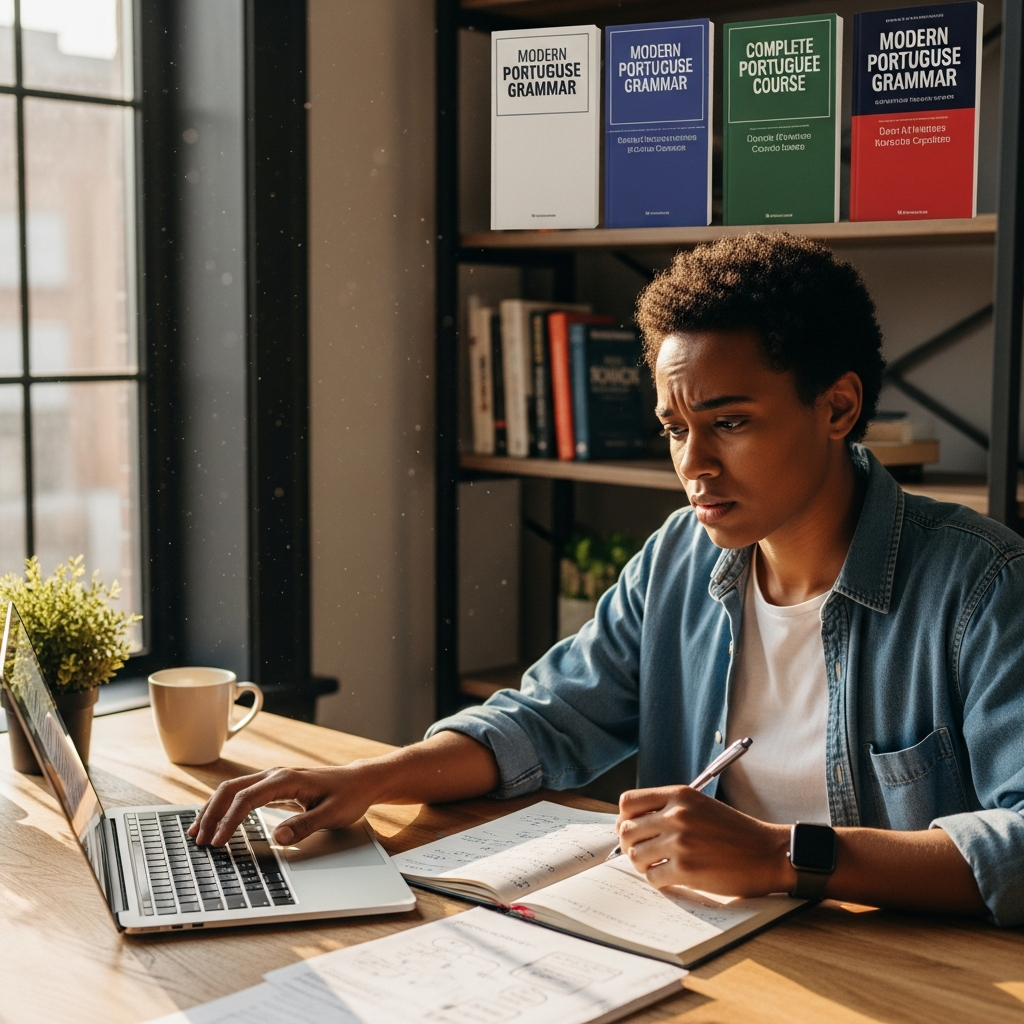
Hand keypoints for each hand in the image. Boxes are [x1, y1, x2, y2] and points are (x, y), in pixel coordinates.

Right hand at [189, 764, 377, 846]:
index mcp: (286, 779)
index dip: (229, 821)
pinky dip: (224, 807)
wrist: (360, 781)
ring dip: (213, 809)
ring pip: (233, 789)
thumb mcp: (332, 814)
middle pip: (231, 790)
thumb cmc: (349, 796)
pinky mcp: (274, 786)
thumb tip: (278, 837)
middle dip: (211, 814)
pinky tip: (216, 821)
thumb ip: (305, 825)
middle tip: (199, 841)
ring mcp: (273, 779)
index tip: (218, 843)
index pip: (247, 798)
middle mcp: (275, 775)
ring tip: (197, 833)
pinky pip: (242, 793)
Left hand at [616, 785, 792, 895]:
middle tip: (644, 853)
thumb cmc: (735, 832)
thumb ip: (669, 809)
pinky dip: (658, 880)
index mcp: (679, 795)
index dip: (625, 818)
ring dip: (643, 864)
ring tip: (658, 865)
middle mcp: (676, 815)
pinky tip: (672, 877)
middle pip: (627, 830)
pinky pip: (652, 877)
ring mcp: (680, 842)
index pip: (628, 802)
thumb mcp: (700, 806)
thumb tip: (632, 824)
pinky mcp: (686, 869)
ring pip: (636, 856)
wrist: (768, 853)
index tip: (633, 829)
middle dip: (632, 845)